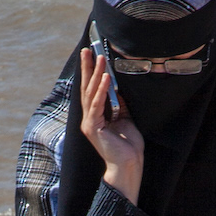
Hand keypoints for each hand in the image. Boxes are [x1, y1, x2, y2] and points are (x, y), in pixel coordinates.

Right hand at [79, 47, 143, 204]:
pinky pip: (97, 104)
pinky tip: (105, 78)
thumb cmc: (128, 146)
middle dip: (88, 67)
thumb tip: (118, 88)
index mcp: (95, 116)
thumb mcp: (126, 119)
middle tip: (87, 49)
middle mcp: (89, 118)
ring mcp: (89, 122)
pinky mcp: (93, 127)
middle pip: (87, 87)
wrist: (128, 165)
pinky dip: (102, 90)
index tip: (91, 56)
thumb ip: (119, 105)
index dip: (91, 72)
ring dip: (96, 74)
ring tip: (99, 58)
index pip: (91, 90)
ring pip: (91, 93)